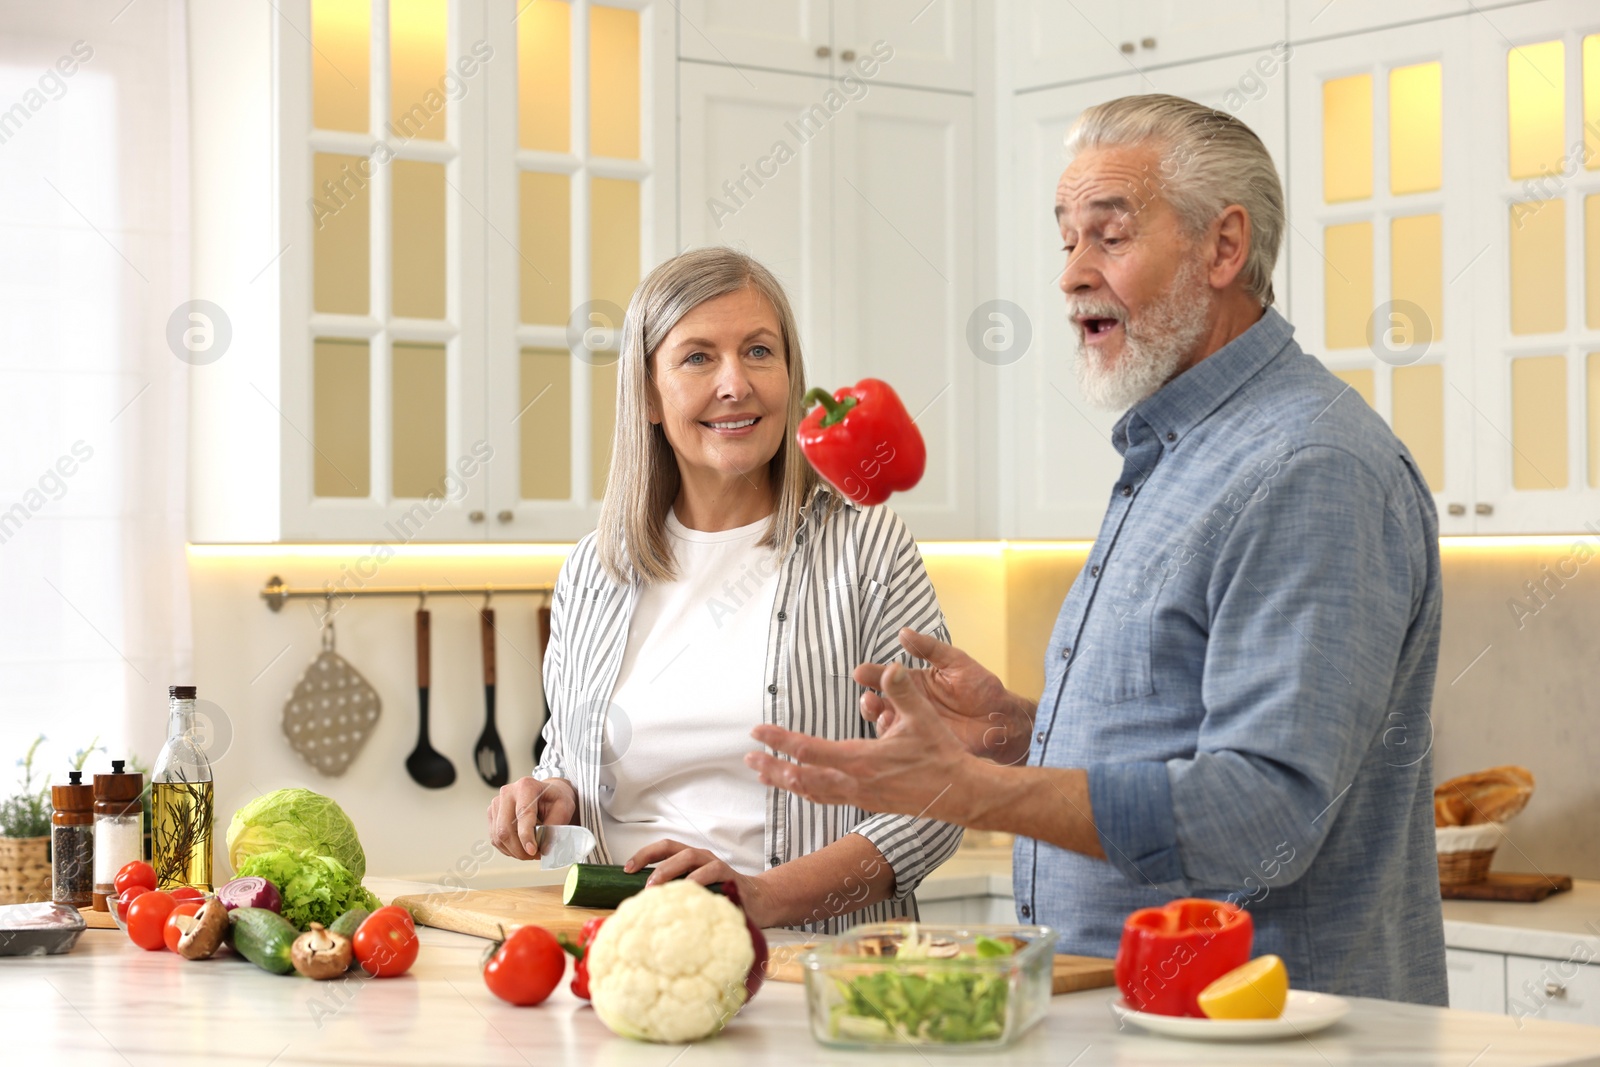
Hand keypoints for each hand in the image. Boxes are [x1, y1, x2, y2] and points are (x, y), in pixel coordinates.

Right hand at [487, 776, 577, 860]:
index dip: (526, 836)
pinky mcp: (492, 814)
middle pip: (505, 828)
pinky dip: (507, 848)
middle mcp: (508, 792)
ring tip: (530, 853)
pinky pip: (495, 838)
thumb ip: (554, 827)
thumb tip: (543, 848)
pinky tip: (520, 848)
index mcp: (527, 786)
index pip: (523, 814)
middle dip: (519, 849)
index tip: (532, 851)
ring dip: (514, 851)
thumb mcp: (564, 808)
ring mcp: (496, 803)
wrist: (546, 793)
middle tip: (535, 856)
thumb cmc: (554, 799)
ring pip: (498, 836)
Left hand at [623, 839, 773, 927]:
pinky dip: (698, 881)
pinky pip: (713, 873)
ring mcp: (716, 865)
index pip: (664, 848)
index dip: (644, 854)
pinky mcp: (730, 877)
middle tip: (643, 884)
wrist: (759, 902)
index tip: (626, 869)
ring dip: (671, 870)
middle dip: (655, 863)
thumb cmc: (721, 899)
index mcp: (690, 860)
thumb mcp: (696, 894)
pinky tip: (688, 894)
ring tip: (658, 888)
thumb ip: (676, 895)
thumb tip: (643, 911)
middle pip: (674, 850)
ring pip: (690, 858)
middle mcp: (701, 858)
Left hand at [747, 661, 976, 821]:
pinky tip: (800, 787)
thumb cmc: (940, 754)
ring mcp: (859, 797)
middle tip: (748, 758)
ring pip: (811, 792)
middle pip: (801, 778)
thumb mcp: (922, 717)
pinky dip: (807, 792)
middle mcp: (854, 782)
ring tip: (764, 774)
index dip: (780, 740)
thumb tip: (890, 667)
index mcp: (862, 760)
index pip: (809, 750)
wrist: (958, 792)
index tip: (758, 732)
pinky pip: (828, 798)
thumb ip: (902, 691)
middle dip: (772, 767)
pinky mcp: (867, 804)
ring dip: (785, 782)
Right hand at [855, 629, 1033, 764]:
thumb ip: (930, 648)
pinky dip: (893, 742)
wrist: (1001, 717)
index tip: (860, 672)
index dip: (872, 674)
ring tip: (879, 714)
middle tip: (868, 698)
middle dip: (868, 701)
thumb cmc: (980, 687)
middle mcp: (909, 705)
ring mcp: (915, 726)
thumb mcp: (956, 662)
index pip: (886, 677)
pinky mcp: (924, 744)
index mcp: (913, 683)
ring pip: (886, 725)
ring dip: (878, 721)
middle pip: (878, 703)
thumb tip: (903, 632)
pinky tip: (894, 735)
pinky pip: (902, 745)